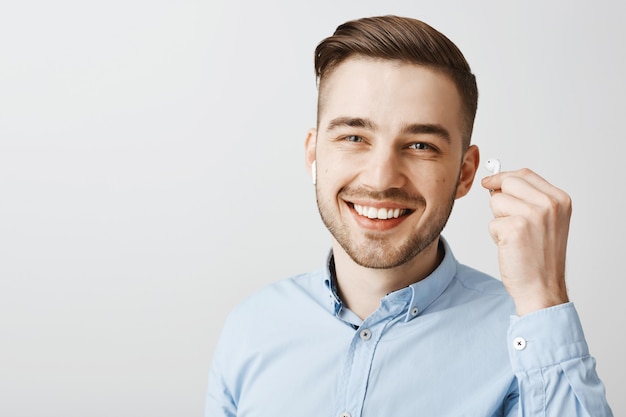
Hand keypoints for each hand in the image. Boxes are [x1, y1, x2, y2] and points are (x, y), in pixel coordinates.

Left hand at [481, 168, 570, 315]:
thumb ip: (529, 199)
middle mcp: (549, 204)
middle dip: (500, 199)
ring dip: (499, 220)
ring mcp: (532, 215)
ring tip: (515, 237)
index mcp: (560, 199)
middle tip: (508, 220)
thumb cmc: (541, 258)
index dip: (504, 177)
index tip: (491, 182)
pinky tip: (511, 247)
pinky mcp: (514, 228)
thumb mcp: (546, 221)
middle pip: (508, 182)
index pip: (525, 174)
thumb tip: (497, 183)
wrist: (543, 288)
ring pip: (496, 201)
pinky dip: (496, 236)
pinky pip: (491, 223)